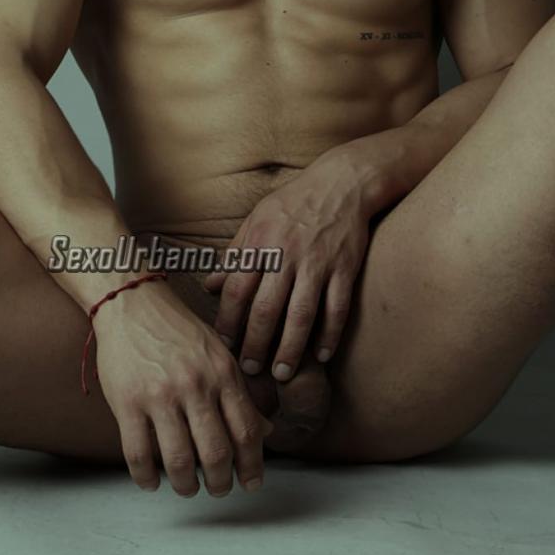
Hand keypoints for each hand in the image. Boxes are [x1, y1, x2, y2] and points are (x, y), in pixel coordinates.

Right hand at [92, 278, 274, 496]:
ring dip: (186, 485)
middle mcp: (195, 385)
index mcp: (222, 372)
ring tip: (187, 487)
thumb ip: (241, 393)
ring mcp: (160, 395)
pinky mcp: (127, 402)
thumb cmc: (178, 329)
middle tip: (219, 489)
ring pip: (179, 461)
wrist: (132, 301)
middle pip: (216, 453)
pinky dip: (147, 478)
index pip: (246, 431)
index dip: (252, 465)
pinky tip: (152, 481)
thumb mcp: (219, 353)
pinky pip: (138, 454)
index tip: (251, 482)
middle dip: (222, 482)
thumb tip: (265, 432)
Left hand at [203, 148, 371, 382]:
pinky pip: (336, 307)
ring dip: (290, 348)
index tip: (225, 345)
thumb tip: (209, 286)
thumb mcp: (257, 220)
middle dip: (256, 344)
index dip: (229, 321)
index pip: (237, 289)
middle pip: (266, 308)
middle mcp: (287, 254)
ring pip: (301, 314)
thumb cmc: (294, 202)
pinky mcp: (344, 267)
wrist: (342, 182)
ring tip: (282, 373)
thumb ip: (234, 254)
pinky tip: (321, 355)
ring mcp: (317, 262)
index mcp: (260, 242)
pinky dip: (329, 334)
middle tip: (251, 370)